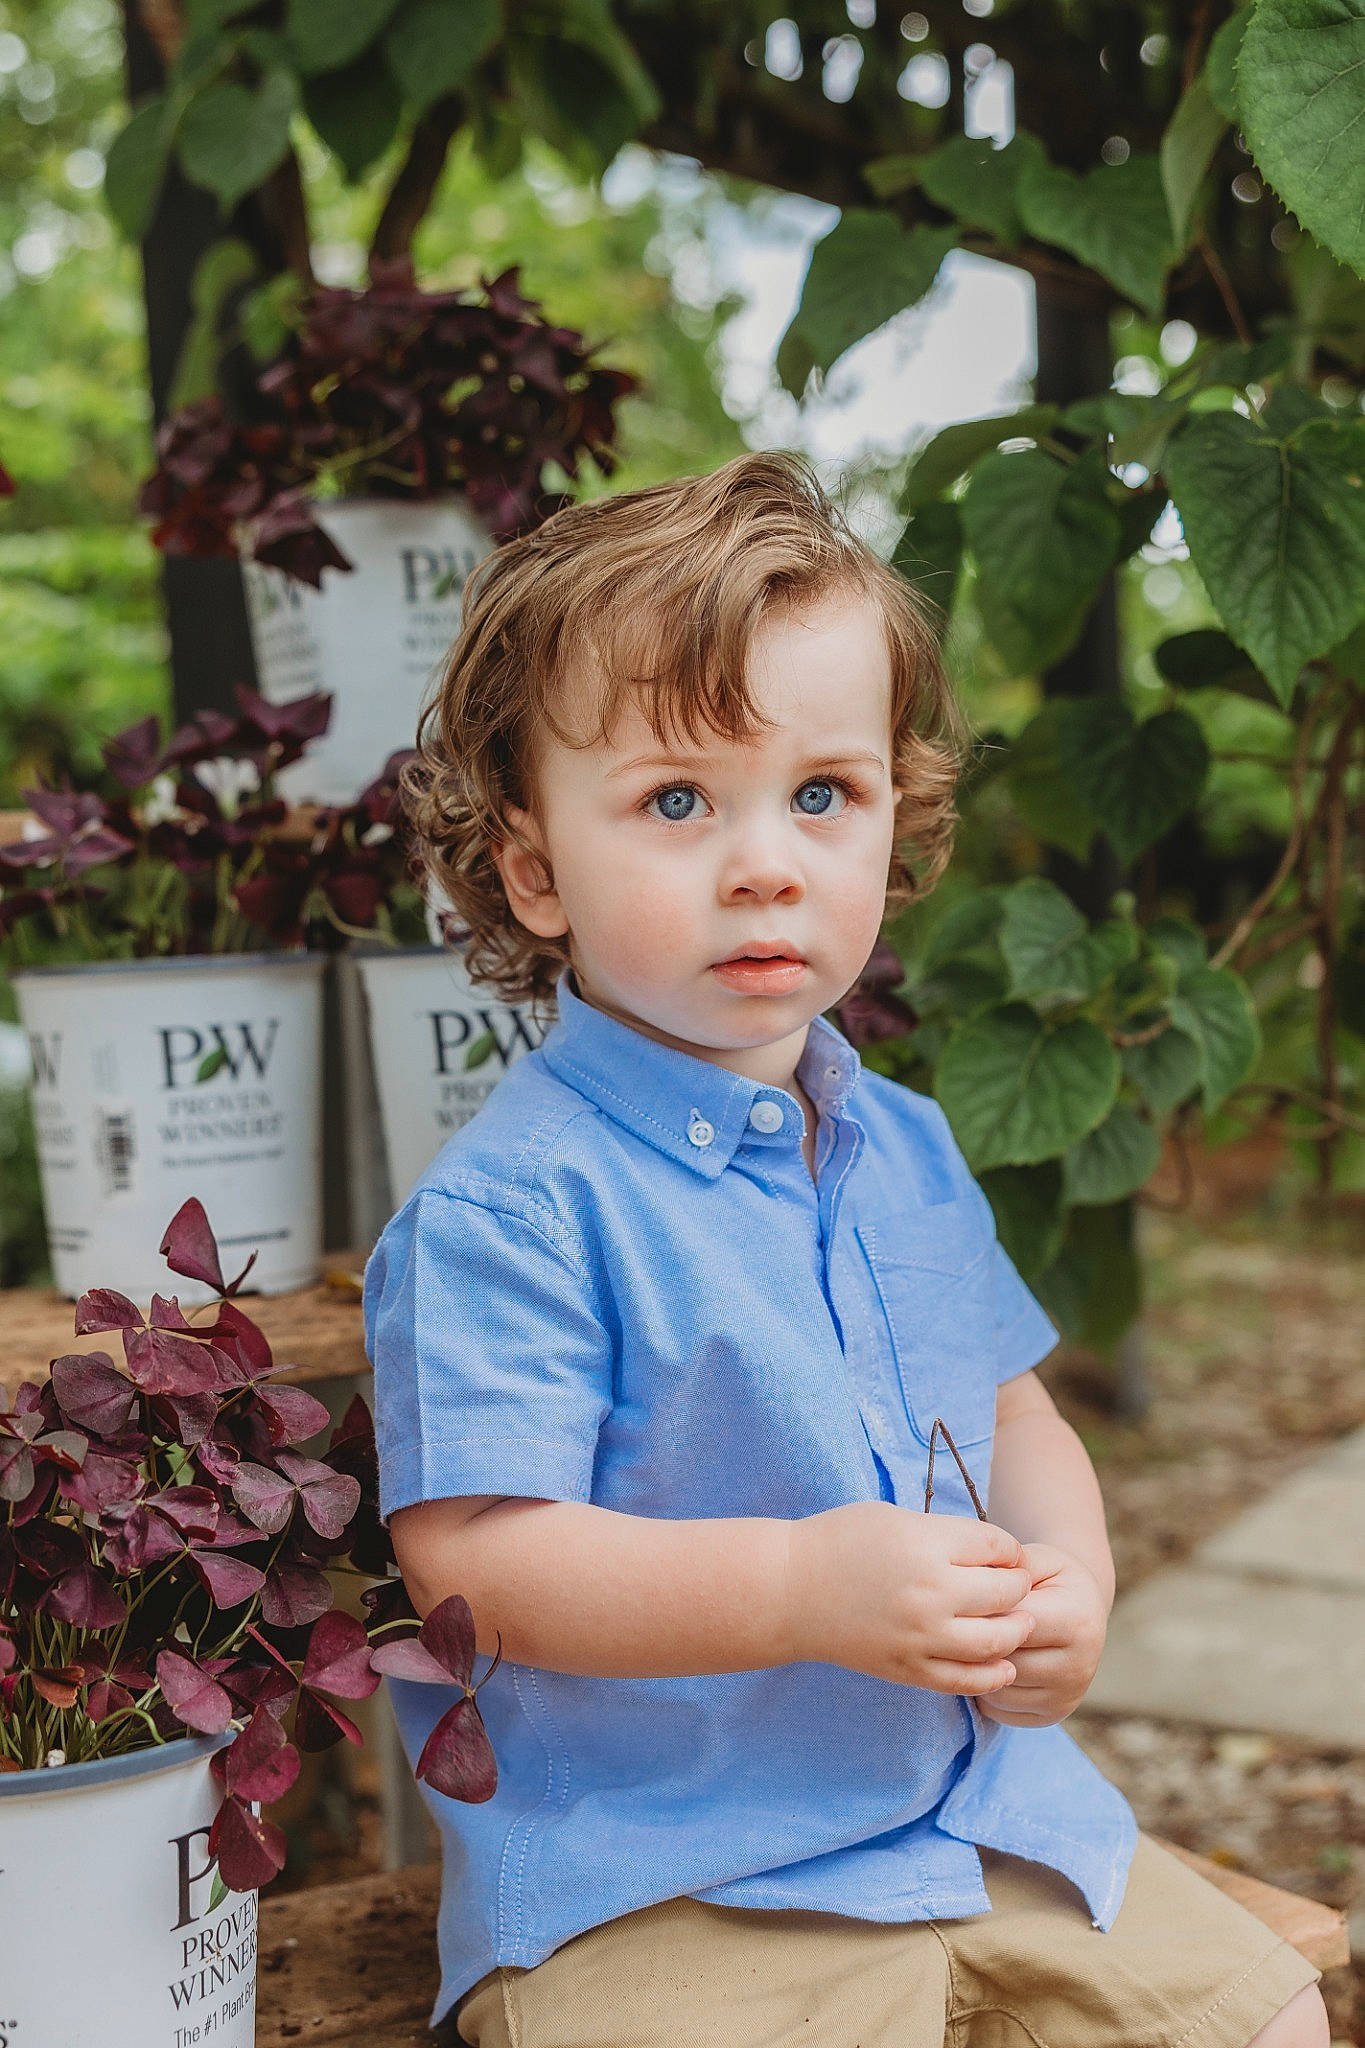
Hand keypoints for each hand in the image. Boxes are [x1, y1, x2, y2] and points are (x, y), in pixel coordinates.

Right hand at [784, 1500, 1036, 1694]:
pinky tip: (1003, 1663)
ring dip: (1016, 1629)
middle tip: (1014, 1585)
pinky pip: (969, 1680)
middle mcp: (931, 1593)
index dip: (1010, 1550)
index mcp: (927, 1546)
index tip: (1005, 1554)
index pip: (1000, 1548)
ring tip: (1018, 1622)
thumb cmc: (841, 1542)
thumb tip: (996, 1556)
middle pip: (1007, 1593)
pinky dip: (995, 1673)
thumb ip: (947, 1536)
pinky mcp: (910, 1670)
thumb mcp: (897, 1518)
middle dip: (1018, 1586)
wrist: (790, 1591)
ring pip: (999, 1641)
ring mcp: (922, 1637)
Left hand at [975, 1542, 1108, 1726]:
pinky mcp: (1053, 1715)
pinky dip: (985, 1689)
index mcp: (1077, 1621)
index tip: (966, 1598)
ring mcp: (1067, 1696)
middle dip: (975, 1640)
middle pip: (1003, 1659)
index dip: (981, 1609)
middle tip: (961, 1621)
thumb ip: (1012, 1565)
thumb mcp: (1040, 1560)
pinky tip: (989, 1665)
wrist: (1082, 1613)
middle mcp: (1079, 1666)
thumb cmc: (1053, 1581)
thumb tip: (981, 1574)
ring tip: (974, 1641)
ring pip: (997, 1688)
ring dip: (977, 1667)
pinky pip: (999, 1709)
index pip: (1011, 1623)